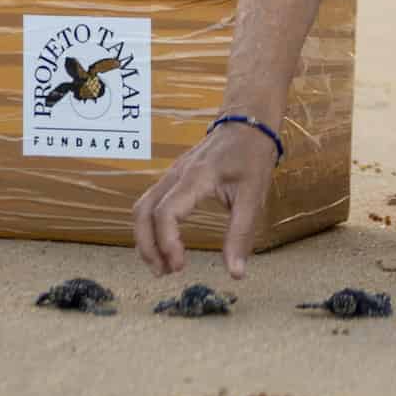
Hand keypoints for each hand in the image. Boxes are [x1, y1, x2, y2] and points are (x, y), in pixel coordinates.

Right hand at [132, 121, 277, 279]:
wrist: (247, 121)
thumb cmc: (252, 155)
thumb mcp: (253, 194)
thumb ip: (241, 234)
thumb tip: (235, 274)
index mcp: (196, 177)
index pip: (165, 212)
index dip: (166, 243)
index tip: (180, 266)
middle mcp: (176, 174)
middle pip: (143, 211)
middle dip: (147, 246)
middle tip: (164, 272)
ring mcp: (171, 174)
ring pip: (142, 207)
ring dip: (145, 239)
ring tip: (161, 265)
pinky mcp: (172, 177)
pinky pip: (150, 203)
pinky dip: (150, 227)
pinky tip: (164, 244)